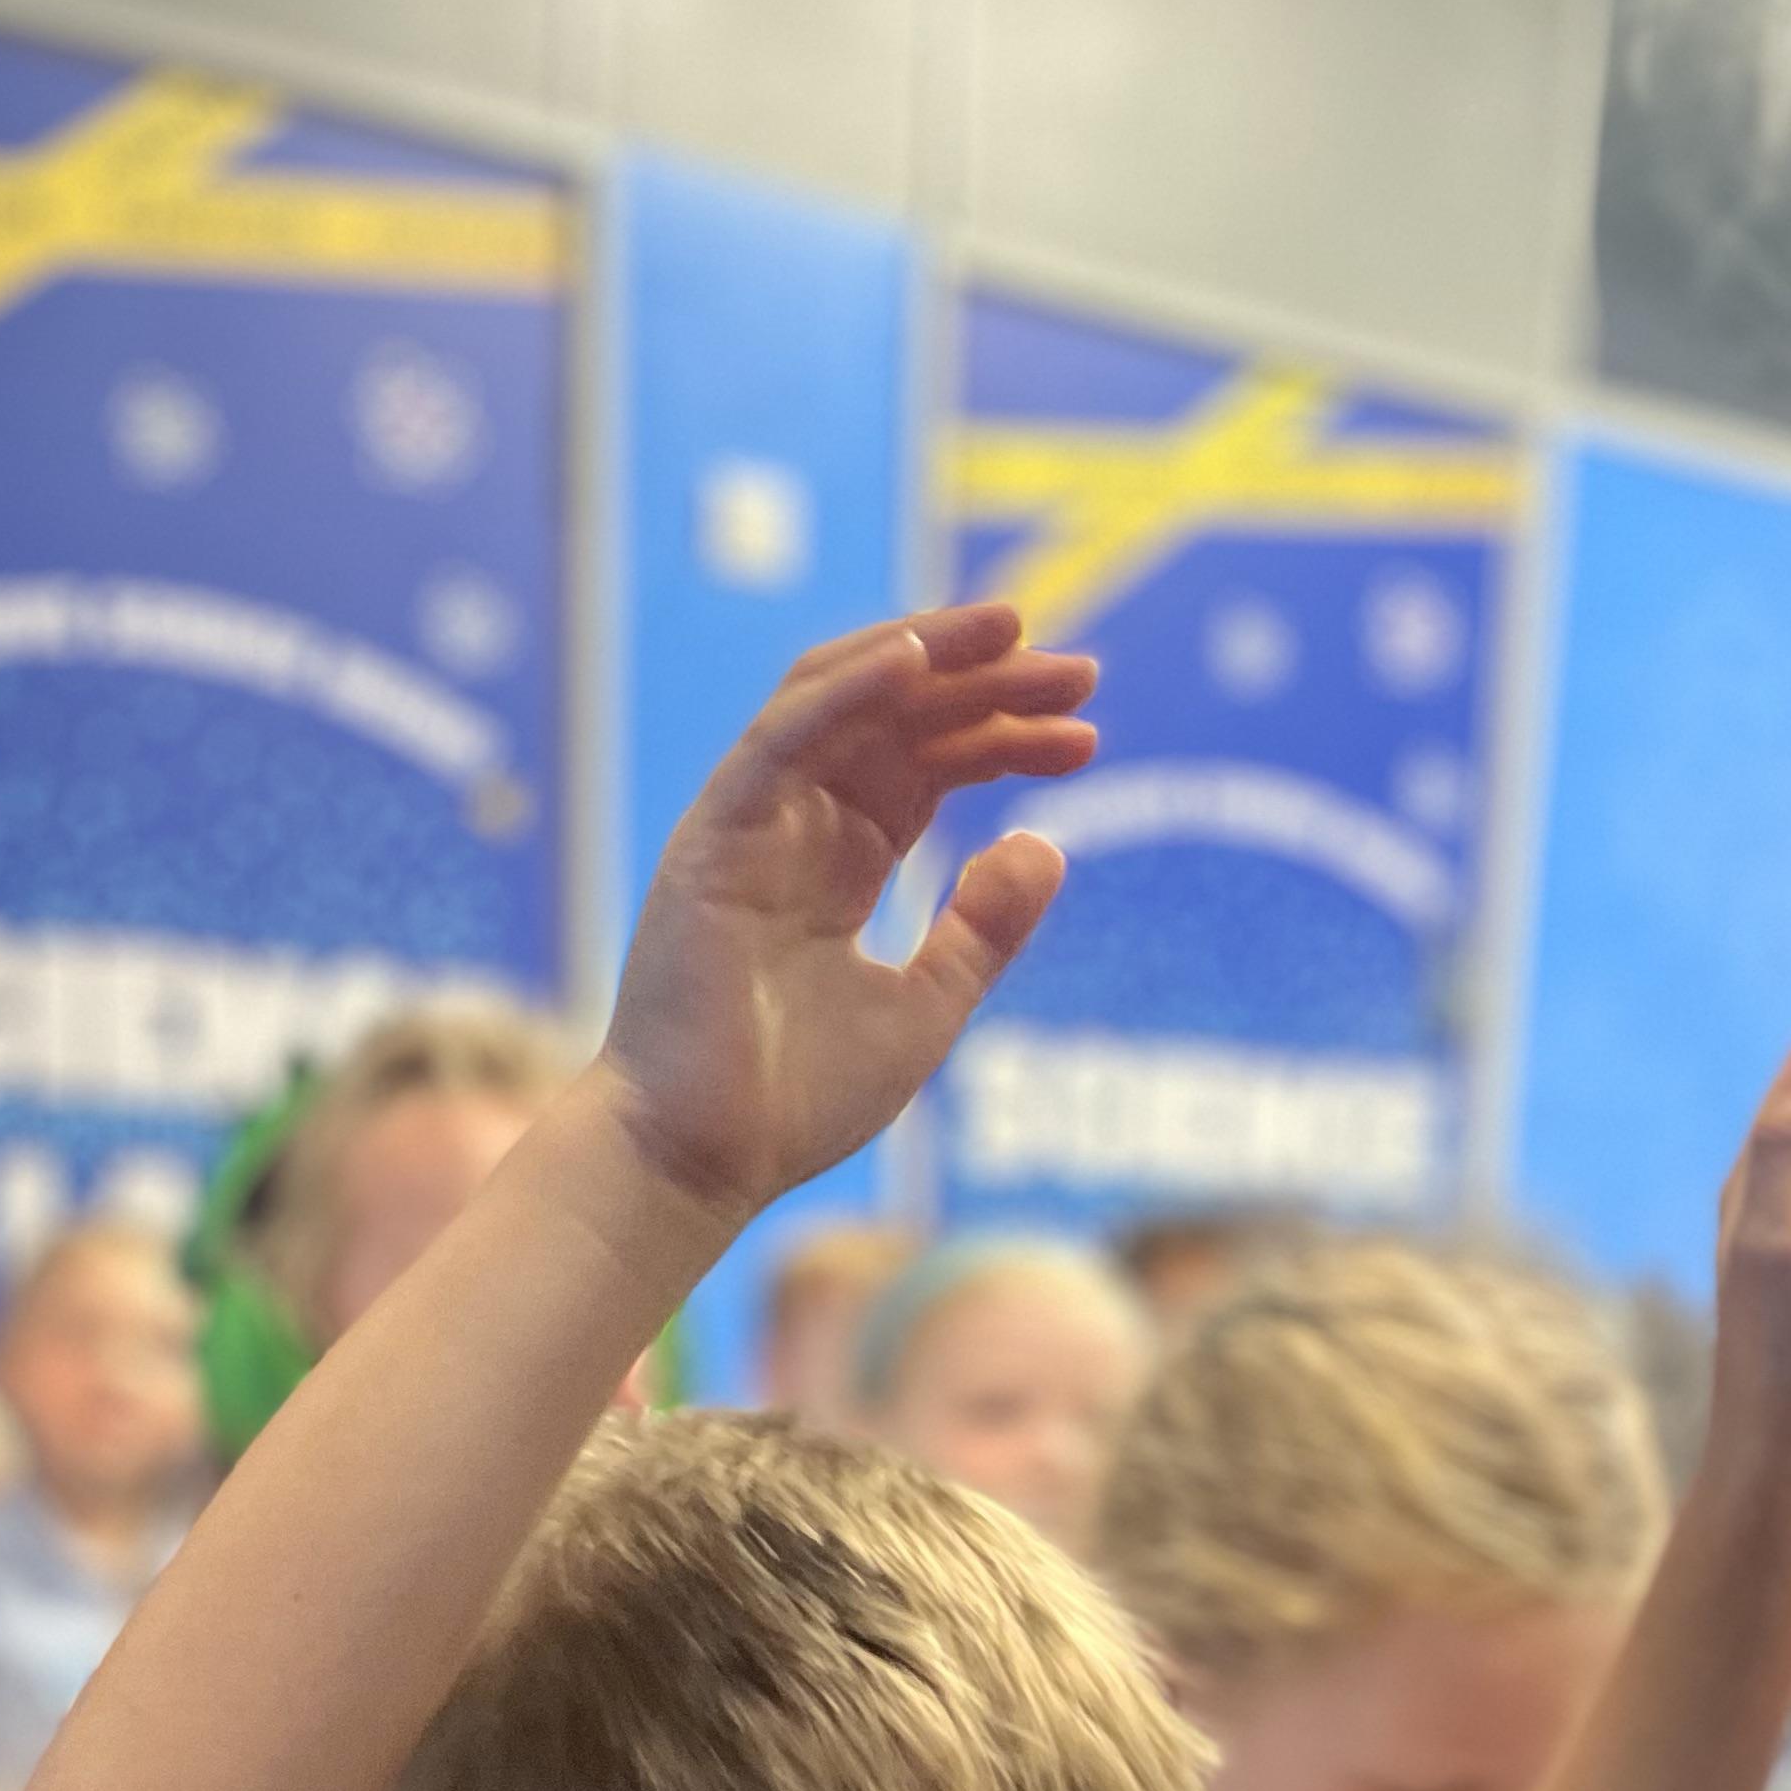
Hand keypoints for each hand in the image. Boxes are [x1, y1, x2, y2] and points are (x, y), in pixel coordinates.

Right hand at [599, 601, 1098, 1229]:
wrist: (704, 1160)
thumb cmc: (797, 1102)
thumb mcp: (925, 1007)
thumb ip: (983, 930)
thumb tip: (1048, 841)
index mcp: (841, 865)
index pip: (931, 767)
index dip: (1007, 740)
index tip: (1085, 735)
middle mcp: (795, 827)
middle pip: (899, 720)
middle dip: (990, 686)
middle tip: (1082, 669)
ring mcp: (751, 823)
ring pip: (842, 701)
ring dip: (927, 654)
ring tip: (1012, 630)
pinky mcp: (714, 834)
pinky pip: (782, 736)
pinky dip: (847, 691)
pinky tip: (916, 661)